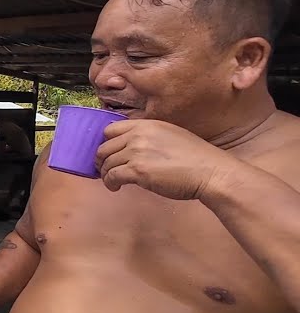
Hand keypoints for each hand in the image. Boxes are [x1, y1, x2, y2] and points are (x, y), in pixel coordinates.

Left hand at [95, 119, 231, 199]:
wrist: (211, 172)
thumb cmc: (195, 158)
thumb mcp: (170, 136)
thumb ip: (149, 137)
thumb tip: (130, 147)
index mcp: (147, 125)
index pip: (111, 129)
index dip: (106, 143)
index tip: (108, 153)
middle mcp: (139, 135)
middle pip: (104, 147)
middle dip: (102, 160)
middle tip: (105, 169)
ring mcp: (137, 152)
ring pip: (106, 163)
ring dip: (106, 174)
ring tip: (112, 181)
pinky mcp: (137, 170)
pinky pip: (112, 176)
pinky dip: (110, 183)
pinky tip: (115, 187)